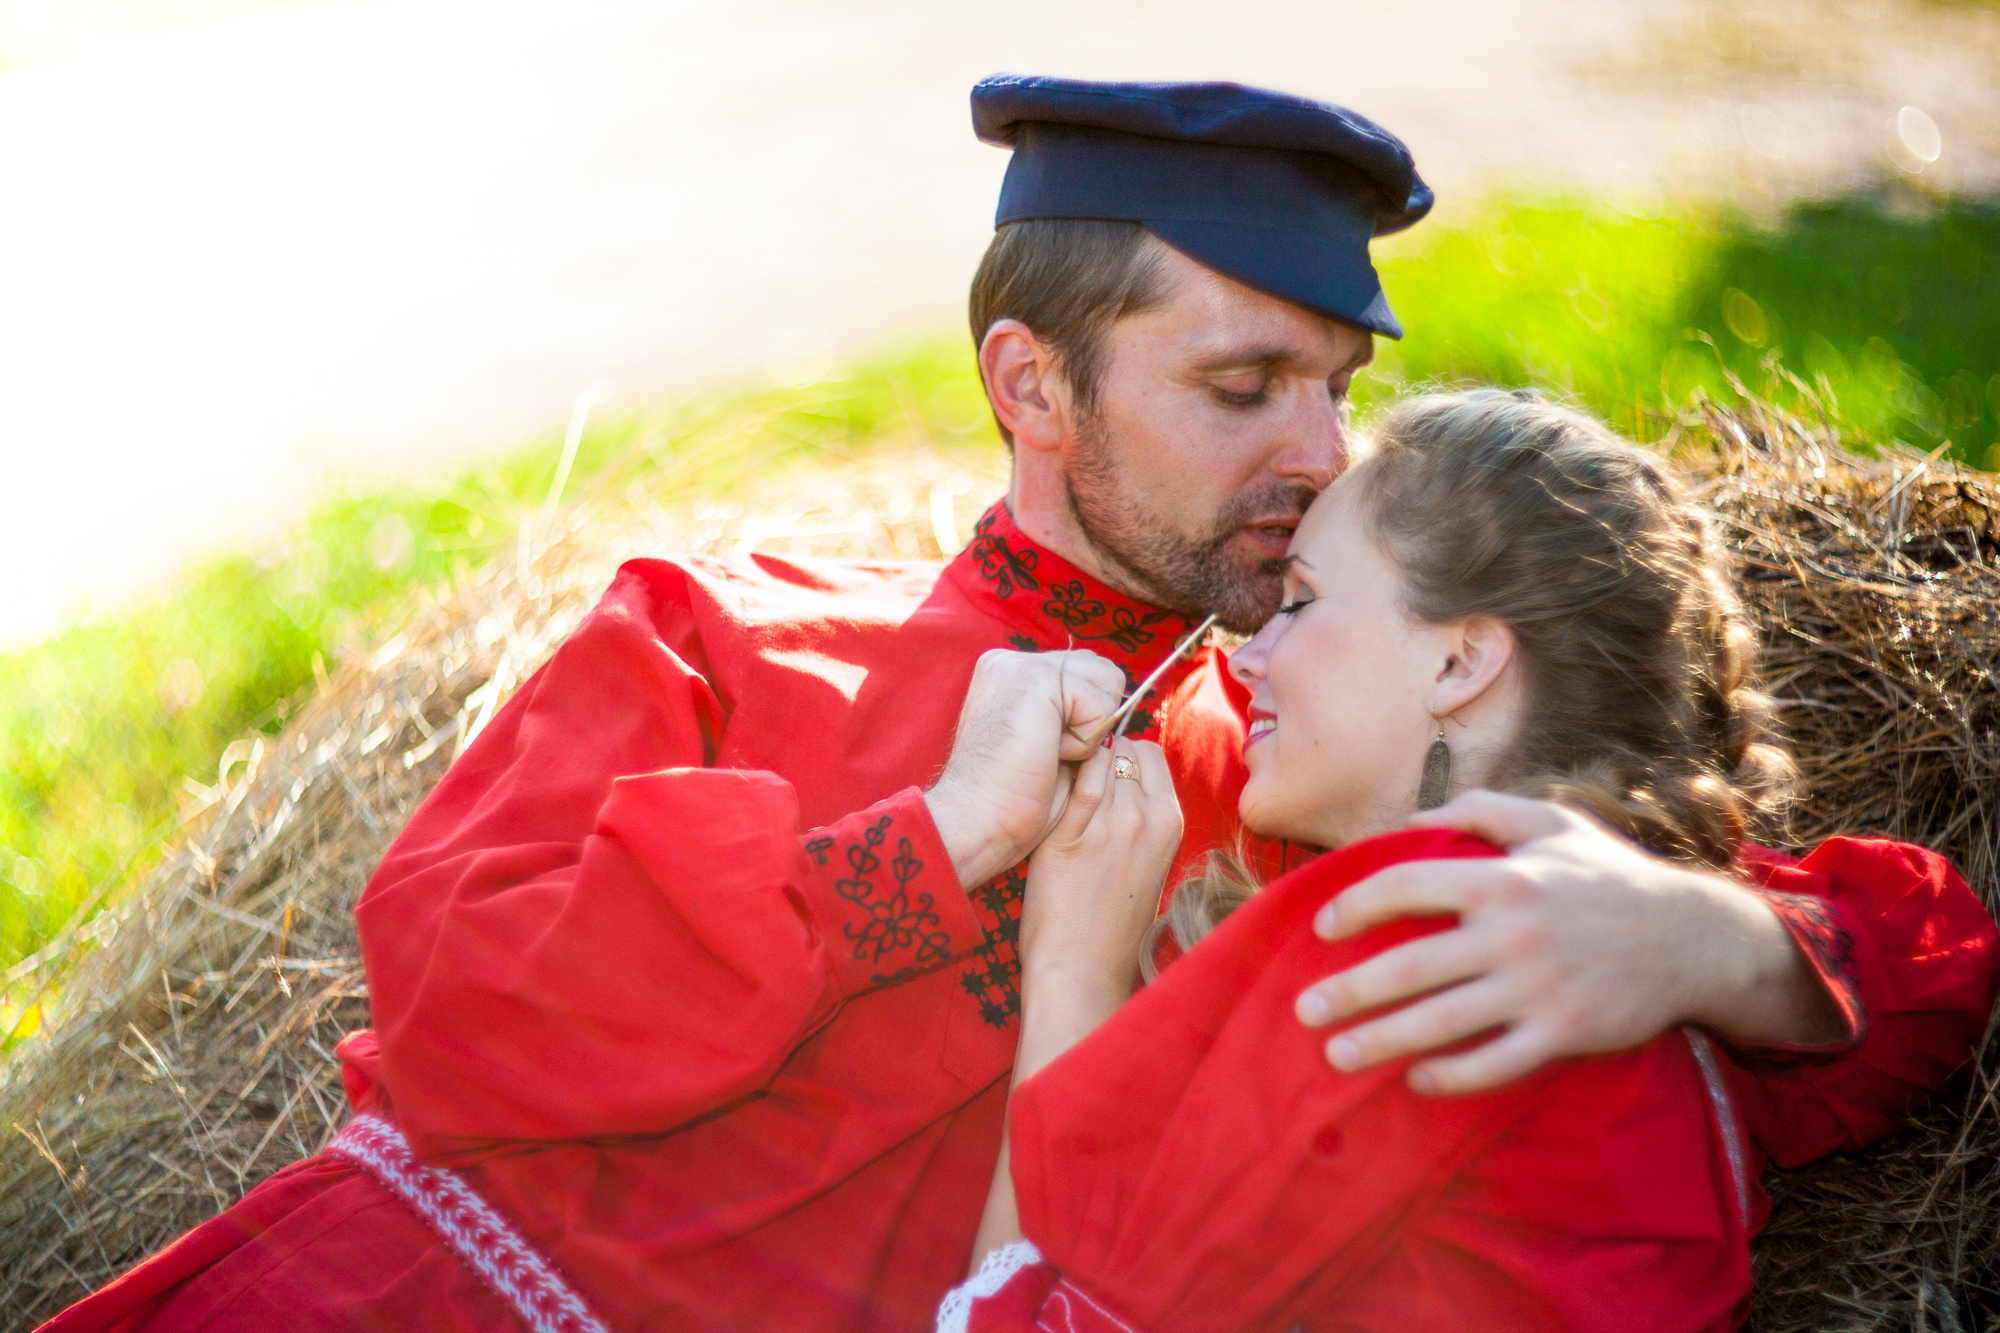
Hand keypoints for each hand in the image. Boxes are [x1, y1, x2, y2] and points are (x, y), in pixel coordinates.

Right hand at [925, 648, 1127, 889]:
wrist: (976, 825)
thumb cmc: (1012, 801)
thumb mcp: (1050, 744)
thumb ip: (1074, 713)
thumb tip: (1121, 703)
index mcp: (1009, 673)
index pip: (1084, 673)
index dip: (1090, 719)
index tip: (1049, 753)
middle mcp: (1010, 660)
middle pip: (1102, 670)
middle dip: (1095, 720)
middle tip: (1051, 755)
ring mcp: (1021, 664)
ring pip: (1107, 683)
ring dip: (1092, 731)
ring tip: (1050, 755)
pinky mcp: (1037, 679)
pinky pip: (1102, 707)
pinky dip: (1087, 745)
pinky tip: (1047, 758)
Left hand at [1016, 738, 1182, 1079]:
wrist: (1082, 970)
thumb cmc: (1110, 924)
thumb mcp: (1147, 863)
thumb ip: (1141, 820)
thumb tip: (1119, 779)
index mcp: (1169, 823)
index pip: (1151, 753)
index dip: (1122, 754)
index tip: (1101, 770)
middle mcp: (1146, 817)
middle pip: (1122, 747)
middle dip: (1096, 753)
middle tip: (1073, 777)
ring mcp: (1109, 825)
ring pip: (1094, 756)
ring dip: (1074, 761)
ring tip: (1055, 786)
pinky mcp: (1070, 835)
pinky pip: (1070, 781)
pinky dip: (1056, 777)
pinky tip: (1041, 794)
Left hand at [1292, 791, 1843, 1094]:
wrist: (1694, 938)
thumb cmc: (1609, 877)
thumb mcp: (1549, 822)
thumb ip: (1478, 810)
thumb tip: (1408, 819)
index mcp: (1502, 878)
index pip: (1405, 886)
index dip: (1355, 906)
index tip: (1322, 929)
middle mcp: (1514, 933)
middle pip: (1409, 966)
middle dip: (1348, 991)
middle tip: (1303, 1009)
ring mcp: (1538, 989)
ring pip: (1442, 1023)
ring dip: (1381, 1042)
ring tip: (1336, 1055)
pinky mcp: (1565, 1034)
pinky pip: (1495, 1064)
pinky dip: (1451, 1077)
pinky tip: (1416, 1081)